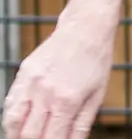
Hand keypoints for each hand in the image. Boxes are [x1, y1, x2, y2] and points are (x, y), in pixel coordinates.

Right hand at [2, 20, 114, 138]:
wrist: (85, 29)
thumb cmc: (96, 62)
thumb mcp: (97, 95)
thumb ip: (81, 124)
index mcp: (68, 101)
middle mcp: (46, 94)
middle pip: (29, 135)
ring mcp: (31, 83)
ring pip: (12, 122)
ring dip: (15, 136)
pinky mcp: (23, 74)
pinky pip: (9, 103)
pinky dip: (10, 119)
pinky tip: (16, 125)